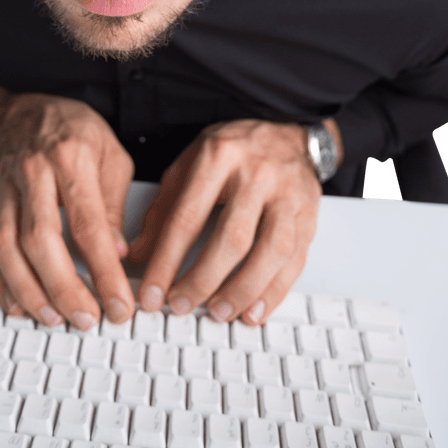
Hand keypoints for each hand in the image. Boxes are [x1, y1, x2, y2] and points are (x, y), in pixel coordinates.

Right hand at [0, 88, 135, 328]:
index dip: (104, 270)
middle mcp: (33, 174)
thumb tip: (117, 254)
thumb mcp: (110, 155)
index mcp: (69, 159)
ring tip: (53, 318)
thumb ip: (113, 205)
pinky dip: (2, 283)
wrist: (25, 110)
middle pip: (41, 240)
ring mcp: (5, 190)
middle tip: (87, 319)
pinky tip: (19, 304)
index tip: (119, 302)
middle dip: (64, 288)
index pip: (87, 224)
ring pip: (7, 248)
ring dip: (29, 291)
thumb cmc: (72, 130)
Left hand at [127, 119, 322, 323]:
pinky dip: (275, 292)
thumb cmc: (234, 151)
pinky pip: (295, 259)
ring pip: (271, 251)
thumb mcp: (189, 164)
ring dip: (243, 290)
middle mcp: (257, 173)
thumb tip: (138, 254)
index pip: (188, 216)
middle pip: (232, 237)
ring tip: (219, 312)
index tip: (152, 293)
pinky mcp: (309, 215)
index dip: (167, 260)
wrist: (288, 134)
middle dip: (204, 280)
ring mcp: (288, 194)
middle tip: (182, 305)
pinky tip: (253, 310)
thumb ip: (163, 208)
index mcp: (219, 156)